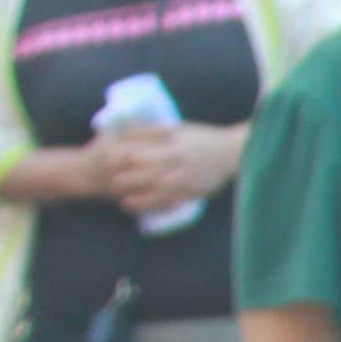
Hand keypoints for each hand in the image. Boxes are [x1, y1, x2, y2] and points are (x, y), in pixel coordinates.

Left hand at [102, 120, 240, 214]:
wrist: (233, 151)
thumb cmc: (204, 138)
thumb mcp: (181, 129)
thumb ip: (158, 132)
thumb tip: (131, 131)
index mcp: (172, 140)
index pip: (143, 145)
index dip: (123, 152)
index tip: (107, 155)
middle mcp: (177, 157)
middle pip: (147, 167)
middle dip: (128, 176)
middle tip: (110, 182)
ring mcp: (186, 174)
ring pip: (158, 187)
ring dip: (140, 196)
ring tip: (123, 202)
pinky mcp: (194, 189)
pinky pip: (173, 200)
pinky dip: (158, 206)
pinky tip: (148, 211)